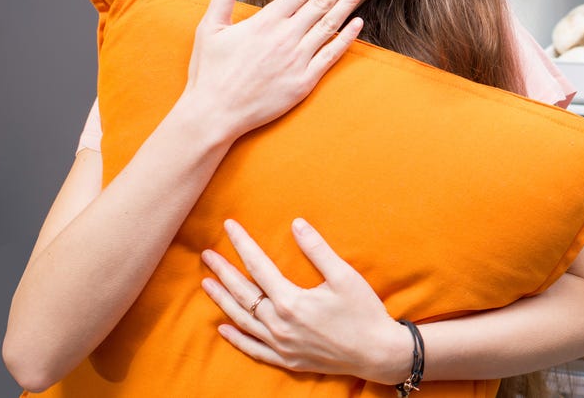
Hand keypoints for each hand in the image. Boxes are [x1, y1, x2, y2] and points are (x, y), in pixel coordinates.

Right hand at [181, 0, 369, 140]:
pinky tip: (359, 24)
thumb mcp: (210, 27)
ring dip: (350, 2)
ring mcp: (297, 59)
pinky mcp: (304, 82)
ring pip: (331, 24)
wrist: (214, 113)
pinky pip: (331, 56)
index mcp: (265, 21)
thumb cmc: (210, 72)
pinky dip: (346, 39)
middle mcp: (285, 37)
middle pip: (322, 1)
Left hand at [200, 219, 411, 383]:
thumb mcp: (344, 276)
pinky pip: (253, 349)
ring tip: (207, 283)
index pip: (258, 266)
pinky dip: (236, 338)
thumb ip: (317, 250)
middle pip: (243, 293)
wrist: (377, 352)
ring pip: (242, 320)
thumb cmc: (364, 312)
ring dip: (222, 300)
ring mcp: (281, 345)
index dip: (242, 244)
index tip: (229, 226)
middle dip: (223, 271)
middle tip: (207, 254)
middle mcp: (279, 325)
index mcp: (291, 302)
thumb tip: (296, 224)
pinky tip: (223, 328)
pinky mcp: (287, 359)